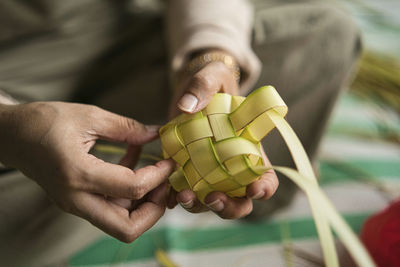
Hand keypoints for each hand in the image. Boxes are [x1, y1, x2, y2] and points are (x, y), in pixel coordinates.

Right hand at [0, 102, 173, 241]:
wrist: (12, 136)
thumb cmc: (43, 122)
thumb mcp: (88, 116)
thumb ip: (126, 127)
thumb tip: (156, 134)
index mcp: (78, 174)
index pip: (132, 188)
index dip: (159, 176)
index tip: (169, 161)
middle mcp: (76, 198)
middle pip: (126, 229)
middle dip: (154, 210)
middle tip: (164, 184)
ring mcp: (76, 204)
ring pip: (120, 224)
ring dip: (144, 204)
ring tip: (154, 174)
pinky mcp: (77, 202)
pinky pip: (111, 208)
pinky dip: (129, 194)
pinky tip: (135, 164)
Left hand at [168, 51, 278, 218]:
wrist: (190, 89)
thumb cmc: (211, 81)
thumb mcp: (212, 75)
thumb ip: (203, 85)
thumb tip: (187, 106)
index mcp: (249, 148)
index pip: (266, 177)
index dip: (264, 188)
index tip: (254, 189)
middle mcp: (231, 167)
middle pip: (240, 200)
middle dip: (229, 206)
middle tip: (213, 197)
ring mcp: (209, 172)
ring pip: (211, 202)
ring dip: (200, 206)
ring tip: (184, 195)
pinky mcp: (187, 170)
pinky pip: (186, 192)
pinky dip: (178, 198)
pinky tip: (168, 193)